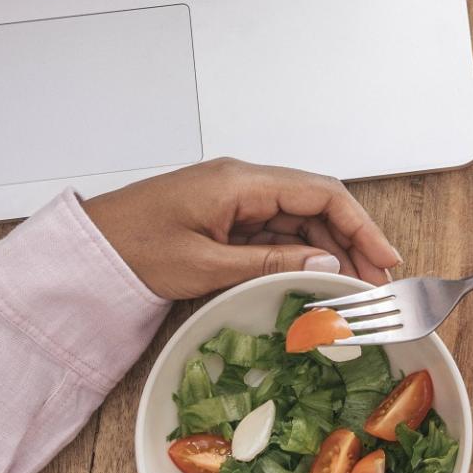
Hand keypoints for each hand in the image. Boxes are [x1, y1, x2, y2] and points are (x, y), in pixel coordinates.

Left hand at [82, 158, 401, 300]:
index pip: (322, 193)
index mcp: (240, 182)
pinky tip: (314, 280)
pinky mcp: (224, 217)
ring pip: (300, 219)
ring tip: (352, 290)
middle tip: (376, 286)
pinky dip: (300, 254)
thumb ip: (269, 262)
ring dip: (329, 251)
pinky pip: (275, 230)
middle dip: (352, 242)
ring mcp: (234, 199)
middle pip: (316, 205)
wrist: (87, 248)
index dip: (361, 226)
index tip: (385, 260)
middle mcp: (243, 182)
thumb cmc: (131, 249)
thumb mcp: (205, 266)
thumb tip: (326, 264)